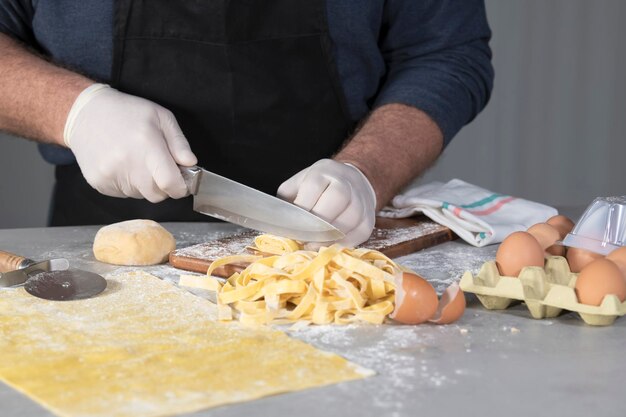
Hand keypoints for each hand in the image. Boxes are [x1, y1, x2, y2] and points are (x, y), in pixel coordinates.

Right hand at [64, 84, 196, 202]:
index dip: (181, 188)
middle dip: (163, 185)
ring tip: (136, 160)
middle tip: (158, 167)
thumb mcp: (161, 117)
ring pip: (140, 195)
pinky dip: (128, 184)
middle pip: (157, 194)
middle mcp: (127, 163)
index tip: (183, 183)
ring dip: (144, 184)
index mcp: (147, 145)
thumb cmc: (127, 112)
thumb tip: (191, 164)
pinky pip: (123, 194)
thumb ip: (179, 143)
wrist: (84, 113)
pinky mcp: (99, 183)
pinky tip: (122, 164)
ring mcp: (110, 175)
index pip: (170, 184)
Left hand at [277, 159, 376, 246]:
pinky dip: (345, 243)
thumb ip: (287, 202)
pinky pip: (361, 232)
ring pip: (351, 217)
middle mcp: (345, 180)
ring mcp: (361, 198)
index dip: (303, 208)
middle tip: (305, 238)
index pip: (314, 186)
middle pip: (338, 198)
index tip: (292, 225)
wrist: (349, 182)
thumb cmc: (316, 189)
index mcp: (323, 171)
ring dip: (331, 236)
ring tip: (314, 245)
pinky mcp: (369, 217)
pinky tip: (330, 246)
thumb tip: (279, 225)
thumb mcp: (297, 187)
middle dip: (319, 222)